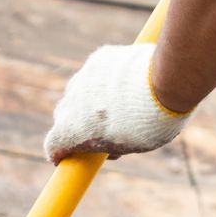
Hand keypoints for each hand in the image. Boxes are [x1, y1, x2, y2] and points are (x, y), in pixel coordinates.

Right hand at [42, 42, 193, 163]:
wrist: (163, 83)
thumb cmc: (147, 124)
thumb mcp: (129, 147)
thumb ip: (111, 146)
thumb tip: (107, 145)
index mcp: (72, 130)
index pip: (53, 145)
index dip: (60, 153)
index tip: (67, 158)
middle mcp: (70, 103)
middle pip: (64, 117)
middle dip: (77, 126)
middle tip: (100, 133)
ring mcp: (82, 78)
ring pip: (80, 93)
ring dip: (92, 102)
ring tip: (119, 108)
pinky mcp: (98, 58)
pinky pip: (96, 74)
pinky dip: (105, 82)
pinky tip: (127, 87)